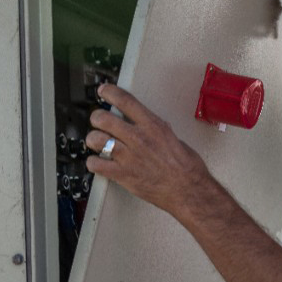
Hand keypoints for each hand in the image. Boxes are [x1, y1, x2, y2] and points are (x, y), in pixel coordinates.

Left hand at [85, 84, 211, 218]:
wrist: (188, 190)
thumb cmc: (186, 167)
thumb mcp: (173, 138)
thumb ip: (155, 129)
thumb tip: (146, 124)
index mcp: (152, 126)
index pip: (125, 101)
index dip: (110, 92)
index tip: (103, 91)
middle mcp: (138, 138)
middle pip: (103, 118)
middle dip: (97, 118)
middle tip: (99, 122)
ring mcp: (128, 156)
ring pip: (95, 139)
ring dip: (93, 140)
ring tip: (97, 143)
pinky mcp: (123, 174)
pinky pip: (96, 164)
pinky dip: (93, 163)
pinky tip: (99, 163)